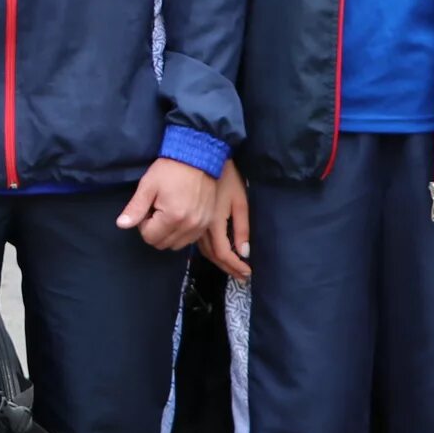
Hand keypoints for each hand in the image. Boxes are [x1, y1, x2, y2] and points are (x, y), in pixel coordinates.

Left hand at [118, 156, 216, 250]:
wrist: (198, 158)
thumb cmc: (170, 170)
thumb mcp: (148, 186)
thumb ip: (135, 208)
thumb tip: (121, 225)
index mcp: (173, 217)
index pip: (149, 237)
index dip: (143, 224)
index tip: (148, 207)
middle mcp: (189, 226)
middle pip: (162, 243)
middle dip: (155, 230)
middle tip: (157, 209)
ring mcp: (200, 226)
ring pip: (175, 245)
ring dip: (168, 233)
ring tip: (168, 212)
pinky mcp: (207, 223)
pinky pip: (189, 240)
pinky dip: (181, 233)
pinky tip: (179, 216)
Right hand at [201, 160, 250, 280]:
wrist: (198, 156)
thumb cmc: (223, 176)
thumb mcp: (239, 201)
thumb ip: (242, 228)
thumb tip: (245, 252)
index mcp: (214, 223)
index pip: (222, 253)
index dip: (234, 266)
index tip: (246, 274)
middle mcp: (201, 227)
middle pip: (211, 255)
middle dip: (227, 268)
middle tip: (241, 276)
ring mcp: (192, 221)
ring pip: (201, 249)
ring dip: (217, 261)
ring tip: (231, 268)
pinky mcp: (186, 216)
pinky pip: (194, 239)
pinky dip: (207, 249)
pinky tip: (215, 251)